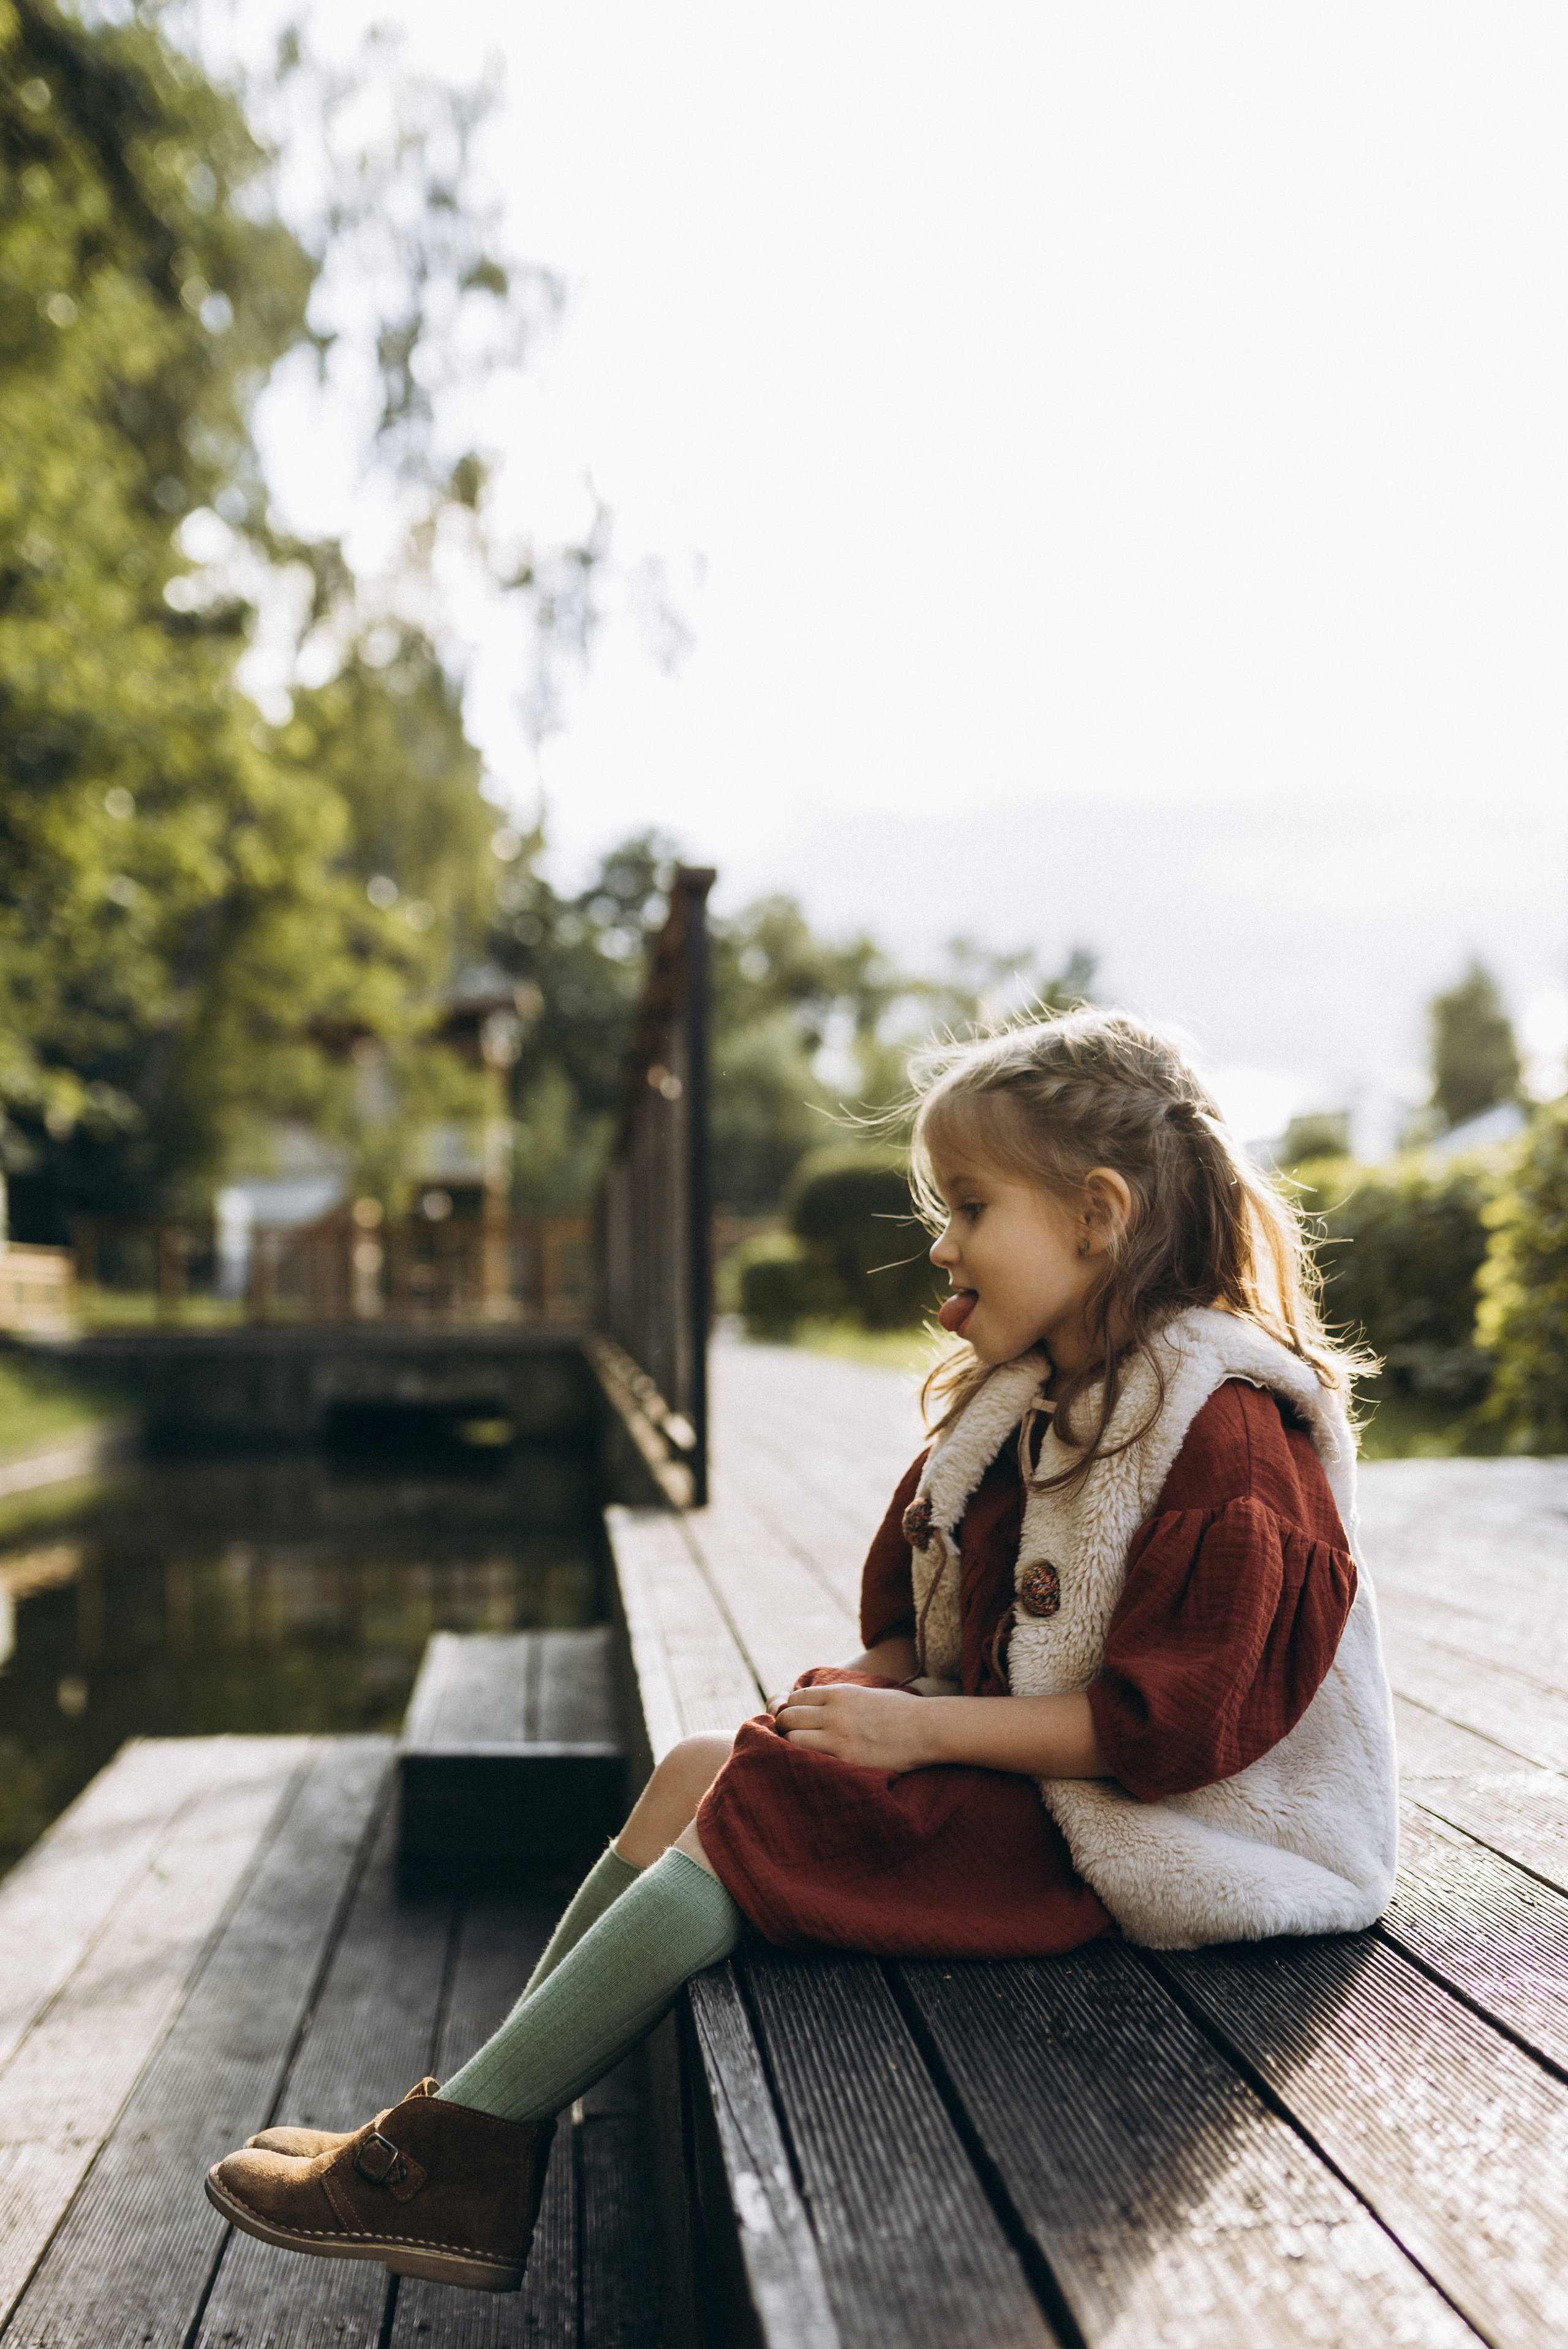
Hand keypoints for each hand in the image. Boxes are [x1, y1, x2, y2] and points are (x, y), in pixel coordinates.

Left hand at [772, 1682, 936, 1771]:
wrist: (927, 1729)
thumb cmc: (901, 1711)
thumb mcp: (866, 1694)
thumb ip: (840, 1699)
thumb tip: (818, 1707)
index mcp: (840, 1693)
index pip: (795, 1698)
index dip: (793, 1709)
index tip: (799, 1721)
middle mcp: (834, 1712)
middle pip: (788, 1717)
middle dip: (786, 1727)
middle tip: (794, 1739)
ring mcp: (839, 1737)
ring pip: (792, 1739)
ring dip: (792, 1747)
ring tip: (803, 1755)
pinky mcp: (847, 1759)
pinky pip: (810, 1760)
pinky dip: (807, 1763)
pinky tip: (816, 1766)